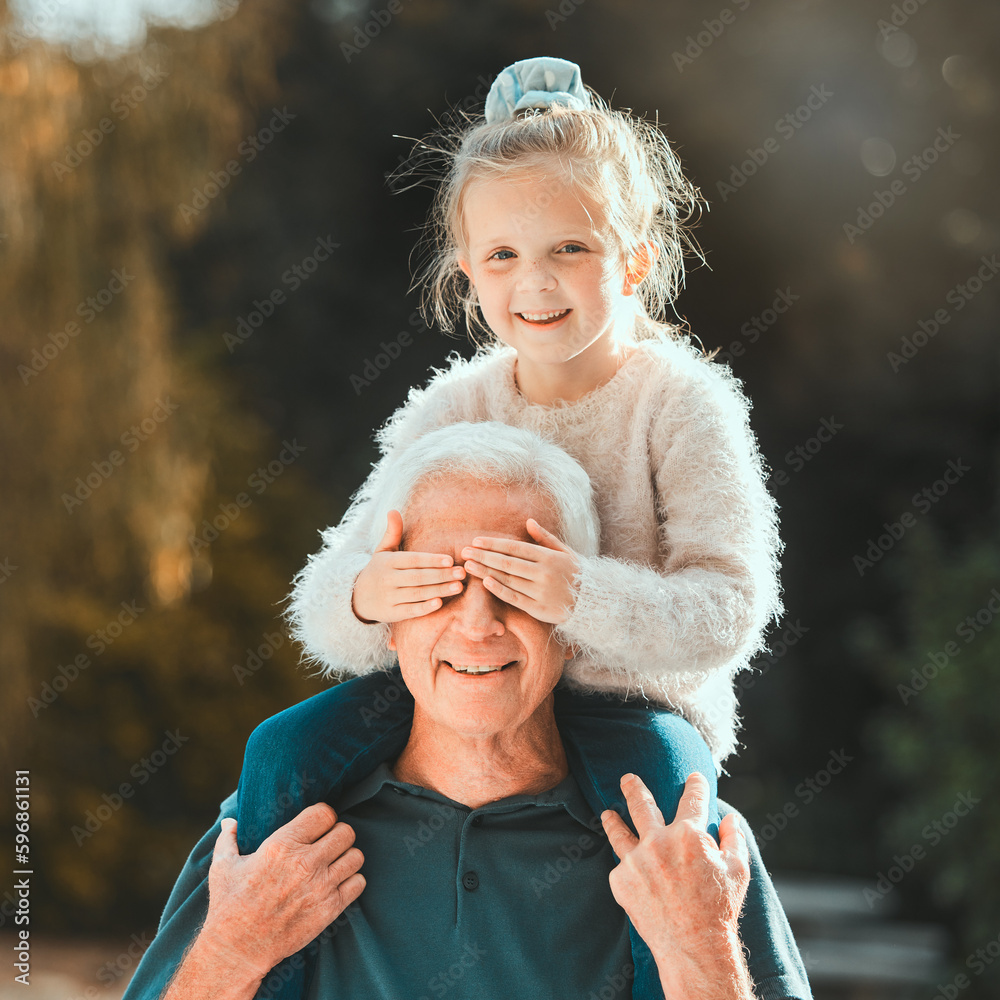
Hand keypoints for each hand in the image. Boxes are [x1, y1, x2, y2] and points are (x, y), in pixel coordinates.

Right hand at [200, 804, 365, 977]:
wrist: (238, 949)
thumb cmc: (228, 905)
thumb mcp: (222, 866)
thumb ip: (228, 839)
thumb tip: (229, 821)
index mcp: (283, 845)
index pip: (325, 813)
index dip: (324, 816)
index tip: (318, 825)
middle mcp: (306, 862)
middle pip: (346, 832)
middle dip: (338, 835)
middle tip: (328, 844)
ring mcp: (321, 886)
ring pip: (356, 856)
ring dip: (347, 858)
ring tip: (335, 863)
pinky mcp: (330, 909)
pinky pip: (358, 883)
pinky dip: (352, 882)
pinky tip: (338, 884)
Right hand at [352, 510, 465, 622]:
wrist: (358, 597)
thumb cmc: (379, 570)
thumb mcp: (382, 551)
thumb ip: (392, 532)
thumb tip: (393, 510)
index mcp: (387, 561)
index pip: (413, 560)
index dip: (432, 560)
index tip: (451, 560)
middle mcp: (387, 579)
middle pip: (418, 577)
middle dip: (442, 575)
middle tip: (462, 572)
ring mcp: (389, 597)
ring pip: (417, 594)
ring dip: (439, 590)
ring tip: (458, 587)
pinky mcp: (391, 613)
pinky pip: (410, 611)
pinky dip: (425, 608)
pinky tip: (440, 603)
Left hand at [460, 518, 580, 624]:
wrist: (592, 603)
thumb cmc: (575, 573)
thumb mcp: (564, 552)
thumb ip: (545, 537)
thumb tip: (528, 521)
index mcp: (548, 557)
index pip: (515, 548)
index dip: (494, 544)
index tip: (476, 541)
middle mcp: (544, 573)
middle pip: (508, 563)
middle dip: (484, 556)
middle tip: (465, 551)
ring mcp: (541, 591)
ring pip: (508, 580)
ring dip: (486, 572)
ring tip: (469, 566)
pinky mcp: (539, 608)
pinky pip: (515, 598)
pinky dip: (499, 590)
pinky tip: (485, 582)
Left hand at [601, 773, 749, 978]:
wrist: (693, 947)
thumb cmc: (719, 909)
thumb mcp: (738, 870)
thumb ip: (734, 839)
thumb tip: (729, 819)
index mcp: (689, 835)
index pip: (692, 799)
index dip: (695, 785)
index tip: (694, 776)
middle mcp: (658, 841)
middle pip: (641, 804)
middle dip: (634, 788)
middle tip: (628, 778)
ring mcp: (636, 860)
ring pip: (619, 832)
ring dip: (613, 820)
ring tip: (608, 812)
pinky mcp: (621, 880)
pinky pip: (623, 868)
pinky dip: (628, 867)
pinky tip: (630, 871)